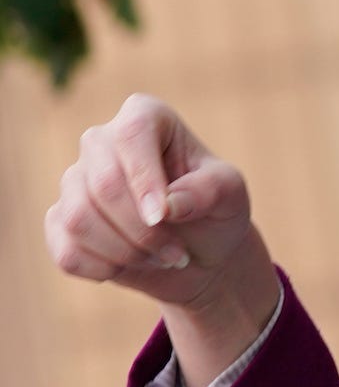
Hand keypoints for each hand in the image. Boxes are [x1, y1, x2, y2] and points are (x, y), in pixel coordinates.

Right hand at [43, 94, 278, 380]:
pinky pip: (66, 251)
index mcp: (146, 118)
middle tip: (176, 252)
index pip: (132, 134)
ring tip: (160, 257)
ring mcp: (75, 181)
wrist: (198, 253)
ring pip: (78, 218)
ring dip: (125, 252)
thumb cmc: (216, 212)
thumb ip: (208, 191)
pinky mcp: (59, 220)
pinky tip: (128, 266)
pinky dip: (102, 269)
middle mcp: (101, 142)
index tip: (162, 216)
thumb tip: (166, 206)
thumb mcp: (231, 195)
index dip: (143, 178)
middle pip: (103, 183)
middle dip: (142, 230)